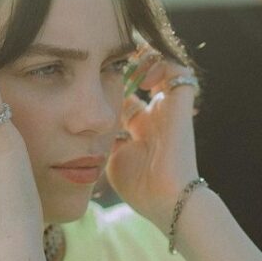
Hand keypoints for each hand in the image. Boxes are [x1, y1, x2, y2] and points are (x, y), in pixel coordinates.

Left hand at [105, 46, 200, 227]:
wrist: (169, 199)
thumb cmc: (140, 186)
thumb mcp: (111, 159)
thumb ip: (99, 142)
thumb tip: (80, 128)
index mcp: (138, 130)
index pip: (122, 98)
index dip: (108, 86)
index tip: (93, 79)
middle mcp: (154, 116)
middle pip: (140, 79)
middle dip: (124, 67)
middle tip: (107, 61)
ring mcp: (168, 109)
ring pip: (162, 68)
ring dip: (144, 61)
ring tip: (127, 62)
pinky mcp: (181, 105)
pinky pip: (179, 71)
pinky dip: (161, 65)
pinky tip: (143, 77)